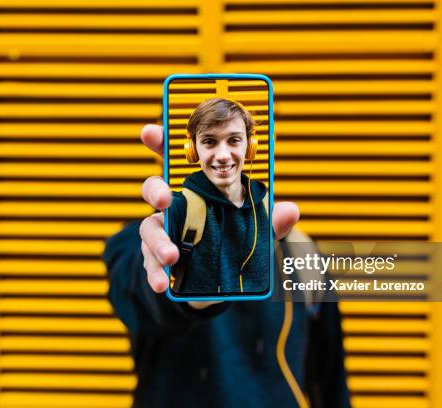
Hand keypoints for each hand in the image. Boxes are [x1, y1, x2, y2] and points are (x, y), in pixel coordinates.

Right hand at [139, 124, 299, 307]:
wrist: (221, 281)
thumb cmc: (236, 242)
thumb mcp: (258, 231)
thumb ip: (271, 221)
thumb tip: (291, 210)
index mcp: (197, 190)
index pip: (175, 160)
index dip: (161, 142)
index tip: (150, 131)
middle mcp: (176, 207)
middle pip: (154, 189)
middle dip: (155, 190)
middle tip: (164, 198)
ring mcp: (165, 233)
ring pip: (149, 230)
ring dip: (157, 242)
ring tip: (172, 257)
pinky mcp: (159, 260)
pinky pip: (151, 262)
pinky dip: (155, 272)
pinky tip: (162, 283)